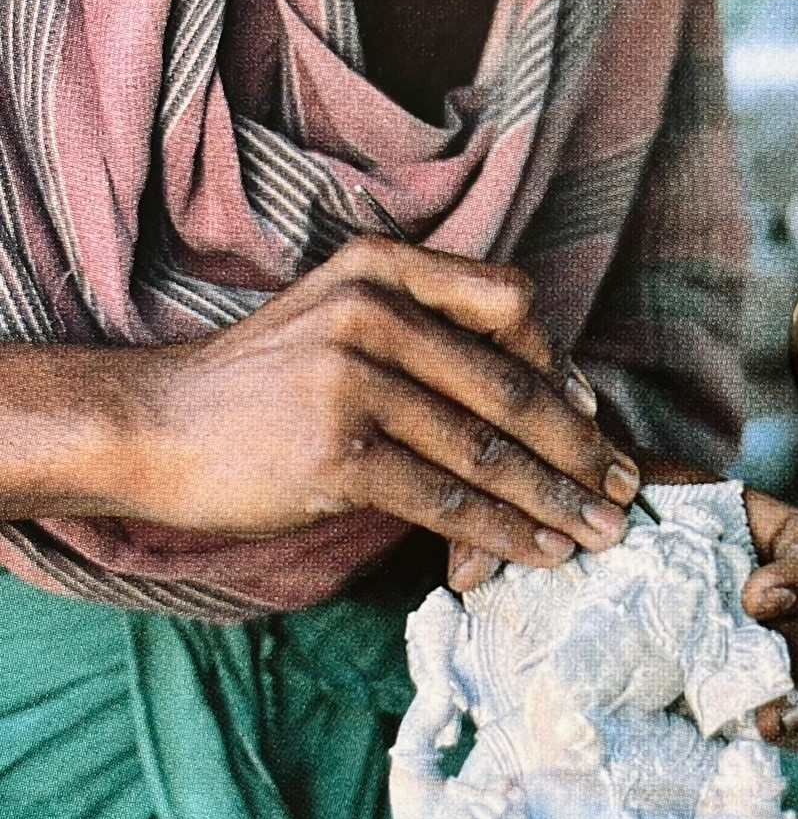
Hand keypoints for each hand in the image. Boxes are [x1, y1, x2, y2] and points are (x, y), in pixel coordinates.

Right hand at [118, 236, 639, 569]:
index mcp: (382, 265)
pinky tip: (538, 552)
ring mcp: (353, 377)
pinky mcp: (337, 450)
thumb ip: (425, 328)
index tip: (596, 423)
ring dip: (554, 499)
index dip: (563, 370)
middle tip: (625, 489)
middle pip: (510, 384)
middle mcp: (373, 309)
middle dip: (579, 448)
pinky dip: (501, 531)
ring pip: (486, 447)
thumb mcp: (336, 315)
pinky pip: (445, 497)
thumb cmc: (258, 383)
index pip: (510, 306)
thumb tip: (542, 390)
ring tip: (598, 532)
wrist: (151, 424)